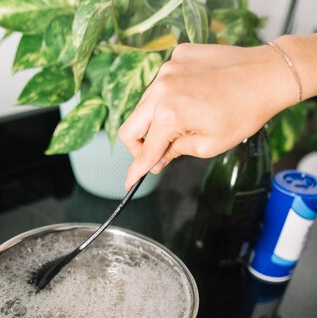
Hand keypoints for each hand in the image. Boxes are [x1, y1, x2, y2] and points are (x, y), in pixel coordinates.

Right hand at [119, 42, 296, 188]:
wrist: (268, 75)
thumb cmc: (244, 112)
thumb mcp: (209, 145)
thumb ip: (176, 152)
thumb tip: (157, 159)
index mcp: (169, 115)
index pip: (144, 151)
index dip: (136, 170)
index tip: (129, 181)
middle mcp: (162, 89)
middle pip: (131, 127)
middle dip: (138, 147)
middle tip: (155, 155)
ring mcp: (168, 70)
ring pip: (144, 105)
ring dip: (155, 121)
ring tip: (183, 124)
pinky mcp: (178, 56)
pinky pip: (161, 83)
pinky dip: (169, 97)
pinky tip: (192, 99)